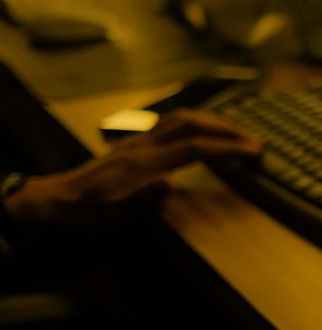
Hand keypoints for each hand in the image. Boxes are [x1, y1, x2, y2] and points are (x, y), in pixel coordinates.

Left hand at [4, 110, 260, 236]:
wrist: (60, 198)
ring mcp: (139, 141)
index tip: (254, 150)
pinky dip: (194, 123)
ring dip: (212, 121)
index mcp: (145, 162)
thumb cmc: (90, 210)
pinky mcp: (136, 143)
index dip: (227, 147)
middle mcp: (144, 145)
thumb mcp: (114, 211)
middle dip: (227, 128)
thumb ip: (142, 198)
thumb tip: (170, 184)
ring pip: (180, 118)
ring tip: (235, 132)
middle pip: (192, 123)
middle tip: (254, 139)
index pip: (195, 148)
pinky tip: (202, 132)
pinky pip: (170, 123)